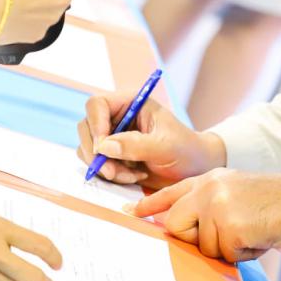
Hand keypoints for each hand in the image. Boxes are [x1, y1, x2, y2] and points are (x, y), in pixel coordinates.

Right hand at [76, 92, 224, 187]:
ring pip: (89, 149)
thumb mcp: (164, 146)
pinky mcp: (113, 156)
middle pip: (86, 127)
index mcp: (130, 103)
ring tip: (132, 176)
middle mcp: (118, 117)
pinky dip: (110, 175)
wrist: (194, 170)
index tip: (102, 148)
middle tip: (113, 173)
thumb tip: (104, 146)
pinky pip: (97, 165)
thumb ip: (135, 145)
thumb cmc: (185, 150)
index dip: (95, 124)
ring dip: (105, 167)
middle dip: (96, 153)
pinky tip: (133, 177)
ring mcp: (113, 137)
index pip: (97, 104)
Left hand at [130, 169, 280, 262]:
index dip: (149, 205)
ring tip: (250, 231)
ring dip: (227, 248)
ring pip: (203, 246)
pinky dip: (242, 253)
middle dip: (197, 239)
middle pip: (176, 225)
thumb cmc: (275, 203)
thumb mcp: (235, 191)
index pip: (171, 192)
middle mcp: (208, 188)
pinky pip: (224, 254)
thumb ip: (209, 203)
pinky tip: (257, 237)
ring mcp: (216, 205)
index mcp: (210, 178)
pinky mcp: (229, 224)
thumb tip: (189, 229)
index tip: (131, 212)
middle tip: (229, 232)